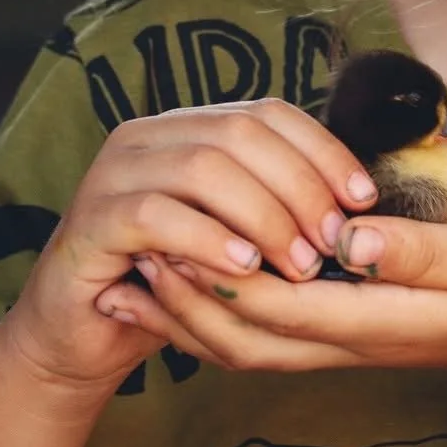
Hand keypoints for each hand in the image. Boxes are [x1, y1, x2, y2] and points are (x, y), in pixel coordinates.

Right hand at [0, 99, 379, 391]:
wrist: (83, 333)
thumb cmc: (172, 284)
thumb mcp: (234, 239)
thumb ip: (277, 208)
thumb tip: (360, 208)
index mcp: (187, 127)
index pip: (267, 112)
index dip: (322, 149)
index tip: (363, 198)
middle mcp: (148, 136)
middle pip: (240, 133)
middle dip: (299, 186)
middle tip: (333, 242)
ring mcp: (113, 173)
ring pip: (203, 168)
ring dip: (263, 216)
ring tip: (297, 264)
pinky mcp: (90, 219)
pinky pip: (156, 214)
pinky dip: (208, 239)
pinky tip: (244, 268)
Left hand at [93, 211, 446, 397]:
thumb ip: (421, 251)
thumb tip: (354, 238)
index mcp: (371, 319)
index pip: (276, 308)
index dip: (219, 277)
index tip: (174, 234)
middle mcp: (340, 342)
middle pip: (239, 339)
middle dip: (180, 301)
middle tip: (135, 250)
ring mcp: (331, 345)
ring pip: (238, 348)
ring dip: (183, 314)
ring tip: (134, 271)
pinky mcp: (327, 335)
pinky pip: (253, 338)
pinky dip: (206, 319)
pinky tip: (177, 285)